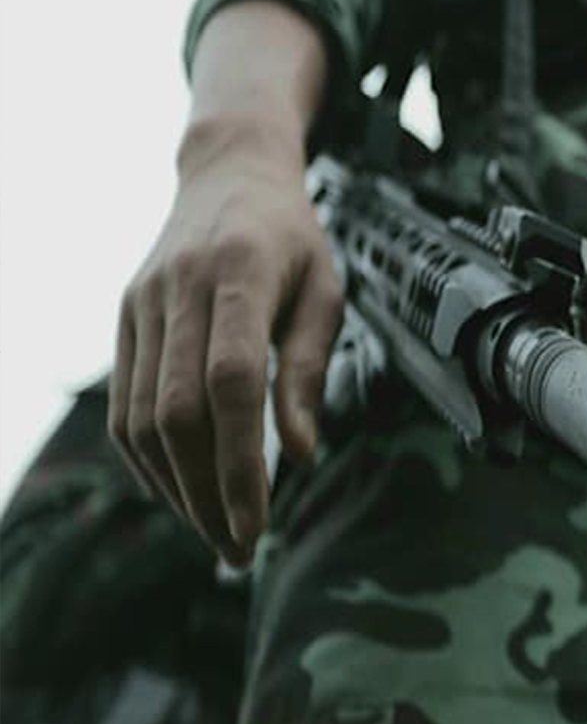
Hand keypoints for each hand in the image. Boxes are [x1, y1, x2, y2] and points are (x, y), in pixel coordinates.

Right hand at [109, 115, 340, 565]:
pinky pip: (122, 404)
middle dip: (206, 491)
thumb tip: (301, 452)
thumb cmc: (293, 239)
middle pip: (177, 412)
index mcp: (239, 274)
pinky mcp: (124, 319)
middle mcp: (178, 290)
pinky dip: (147, 459)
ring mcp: (141, 305)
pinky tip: (180, 491)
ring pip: (139, 417)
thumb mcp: (326, 289)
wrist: (229, 174)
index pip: (229, 384)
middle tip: (239, 549)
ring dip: (175, 486)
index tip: (257, 523)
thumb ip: (310, 367)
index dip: (240, 461)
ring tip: (215, 532)